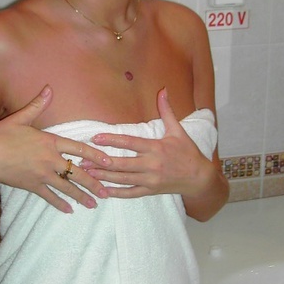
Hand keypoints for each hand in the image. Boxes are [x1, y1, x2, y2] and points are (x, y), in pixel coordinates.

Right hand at [0, 86, 112, 212]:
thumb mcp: (19, 118)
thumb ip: (37, 105)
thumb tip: (48, 88)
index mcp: (49, 142)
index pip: (78, 148)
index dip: (95, 155)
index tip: (109, 161)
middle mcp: (49, 160)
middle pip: (77, 172)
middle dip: (94, 183)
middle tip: (106, 192)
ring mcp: (41, 175)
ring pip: (66, 188)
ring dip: (81, 196)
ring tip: (94, 204)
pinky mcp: (31, 186)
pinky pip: (49, 197)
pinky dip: (60, 204)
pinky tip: (69, 211)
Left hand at [82, 89, 213, 198]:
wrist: (200, 178)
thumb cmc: (188, 153)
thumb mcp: (178, 130)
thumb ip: (167, 110)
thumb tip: (163, 90)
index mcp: (156, 148)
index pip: (130, 143)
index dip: (112, 140)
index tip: (96, 137)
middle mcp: (152, 165)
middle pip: (122, 164)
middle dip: (101, 162)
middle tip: (83, 159)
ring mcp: (150, 180)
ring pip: (123, 179)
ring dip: (104, 177)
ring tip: (86, 174)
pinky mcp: (150, 191)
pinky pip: (130, 193)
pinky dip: (116, 193)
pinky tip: (103, 191)